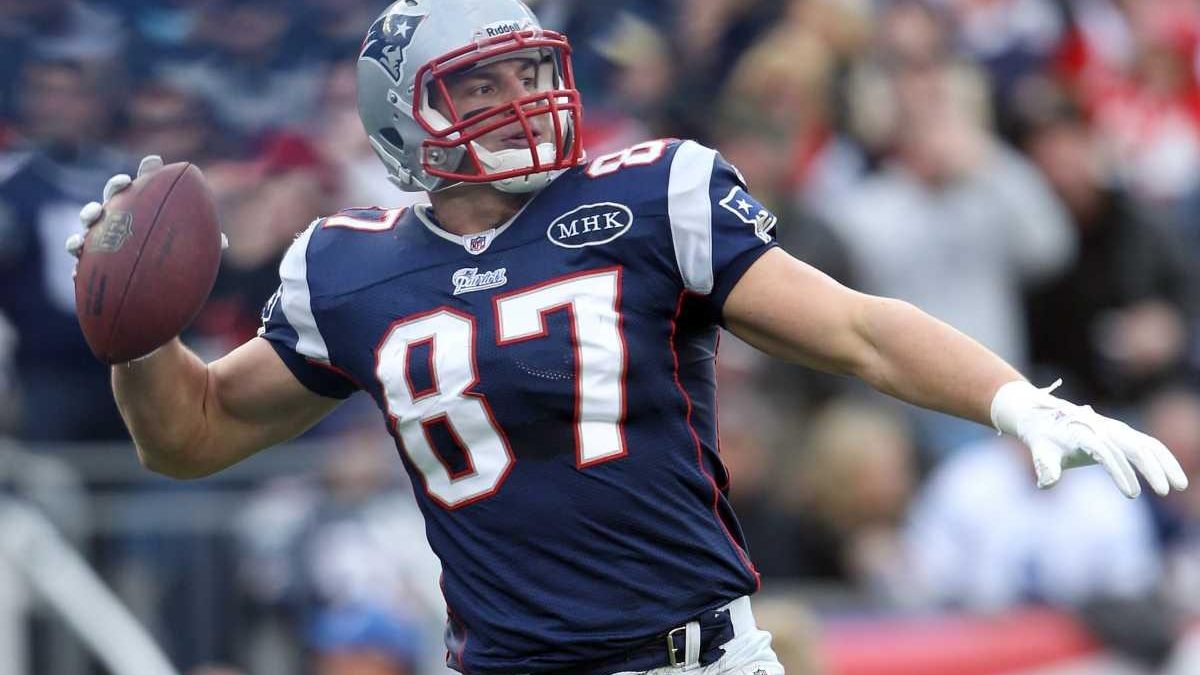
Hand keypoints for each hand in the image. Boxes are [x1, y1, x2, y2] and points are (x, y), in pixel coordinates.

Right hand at [65, 156, 227, 258]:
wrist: (149, 294)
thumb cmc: (172, 265)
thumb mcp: (192, 254)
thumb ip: (205, 244)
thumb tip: (223, 242)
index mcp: (143, 211)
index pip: (146, 186)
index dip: (149, 171)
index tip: (155, 161)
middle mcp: (120, 219)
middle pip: (113, 195)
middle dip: (115, 186)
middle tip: (123, 184)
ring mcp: (101, 237)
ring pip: (88, 219)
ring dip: (88, 214)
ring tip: (93, 218)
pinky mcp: (88, 260)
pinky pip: (78, 258)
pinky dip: (77, 258)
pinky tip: (80, 267)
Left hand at [991, 380, 1188, 497]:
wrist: (1042, 413)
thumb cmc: (1042, 437)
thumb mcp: (1039, 450)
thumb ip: (1045, 466)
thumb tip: (1047, 484)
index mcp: (1084, 434)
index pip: (1107, 454)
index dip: (1120, 473)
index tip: (1132, 495)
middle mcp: (1104, 429)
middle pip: (1134, 446)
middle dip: (1152, 469)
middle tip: (1164, 492)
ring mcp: (1116, 430)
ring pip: (1147, 444)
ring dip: (1165, 463)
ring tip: (1180, 486)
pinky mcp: (1123, 433)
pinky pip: (1148, 444)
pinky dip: (1163, 458)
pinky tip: (1174, 476)